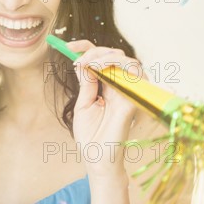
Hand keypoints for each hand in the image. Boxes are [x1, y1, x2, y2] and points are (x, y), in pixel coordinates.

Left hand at [68, 39, 138, 175]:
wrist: (96, 158)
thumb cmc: (91, 135)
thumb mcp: (83, 104)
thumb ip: (87, 83)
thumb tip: (83, 62)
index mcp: (108, 87)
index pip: (103, 59)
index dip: (87, 48)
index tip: (68, 46)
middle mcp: (121, 87)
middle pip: (115, 55)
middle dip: (95, 51)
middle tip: (77, 60)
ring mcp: (129, 93)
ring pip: (129, 61)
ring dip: (106, 56)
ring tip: (89, 64)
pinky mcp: (133, 100)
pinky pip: (136, 75)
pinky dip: (118, 66)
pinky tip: (99, 70)